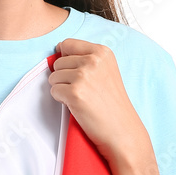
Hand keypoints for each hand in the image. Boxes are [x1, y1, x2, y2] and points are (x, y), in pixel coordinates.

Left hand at [48, 38, 150, 166]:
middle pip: (58, 62)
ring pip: (53, 77)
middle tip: (83, 91)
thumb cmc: (112, 103)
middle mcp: (93, 60)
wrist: (122, 130)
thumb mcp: (106, 71)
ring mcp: (84, 76)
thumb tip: (58, 49)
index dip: (66, 59)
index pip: (67, 43)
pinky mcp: (75, 93)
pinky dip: (61, 100)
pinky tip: (78, 106)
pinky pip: (53, 91)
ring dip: (62, 89)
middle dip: (64, 77)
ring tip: (81, 98)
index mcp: (102, 52)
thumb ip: (86, 58)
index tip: (76, 72)